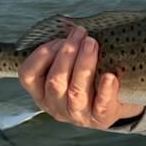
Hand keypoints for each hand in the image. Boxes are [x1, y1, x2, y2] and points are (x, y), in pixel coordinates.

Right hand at [17, 25, 143, 128]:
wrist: (116, 103)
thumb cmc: (88, 79)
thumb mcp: (70, 67)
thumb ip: (65, 50)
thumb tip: (70, 26)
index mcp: (41, 92)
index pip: (28, 75)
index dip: (41, 55)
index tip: (59, 38)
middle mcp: (55, 106)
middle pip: (55, 81)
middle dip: (67, 53)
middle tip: (81, 34)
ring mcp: (77, 115)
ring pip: (76, 92)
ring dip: (83, 65)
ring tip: (92, 44)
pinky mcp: (100, 119)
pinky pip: (101, 106)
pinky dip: (106, 90)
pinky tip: (110, 76)